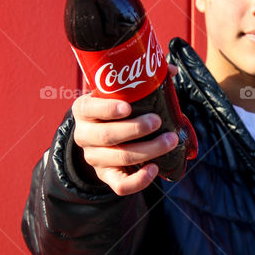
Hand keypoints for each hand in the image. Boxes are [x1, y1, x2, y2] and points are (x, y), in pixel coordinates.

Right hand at [71, 64, 180, 195]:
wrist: (98, 138)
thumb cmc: (113, 110)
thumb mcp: (116, 94)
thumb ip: (140, 80)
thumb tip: (171, 69)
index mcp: (84, 109)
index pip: (90, 109)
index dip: (108, 109)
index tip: (128, 107)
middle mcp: (84, 135)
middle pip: (108, 136)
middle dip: (136, 129)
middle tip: (158, 121)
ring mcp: (94, 158)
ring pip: (119, 158)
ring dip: (149, 150)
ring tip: (170, 140)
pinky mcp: (106, 176)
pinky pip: (120, 185)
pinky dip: (139, 180)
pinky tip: (155, 169)